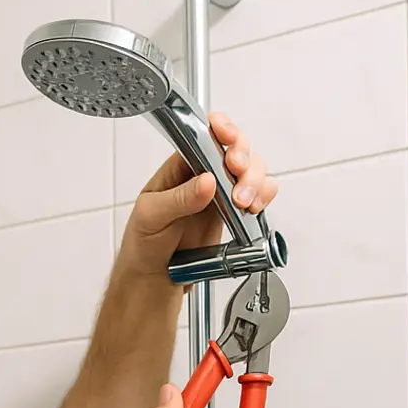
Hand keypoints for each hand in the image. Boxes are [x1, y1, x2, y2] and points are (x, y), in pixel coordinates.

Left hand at [115, 113, 278, 280]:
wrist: (153, 279)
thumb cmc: (142, 244)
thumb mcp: (151, 217)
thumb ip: (178, 199)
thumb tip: (206, 182)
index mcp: (179, 167)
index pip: (204, 135)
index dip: (221, 129)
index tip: (227, 138)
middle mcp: (202, 175)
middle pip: (235, 148)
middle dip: (242, 156)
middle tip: (236, 172)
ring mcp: (220, 194)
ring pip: (251, 170)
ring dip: (255, 179)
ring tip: (243, 201)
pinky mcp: (233, 214)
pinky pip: (258, 195)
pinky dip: (264, 196)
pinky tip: (254, 207)